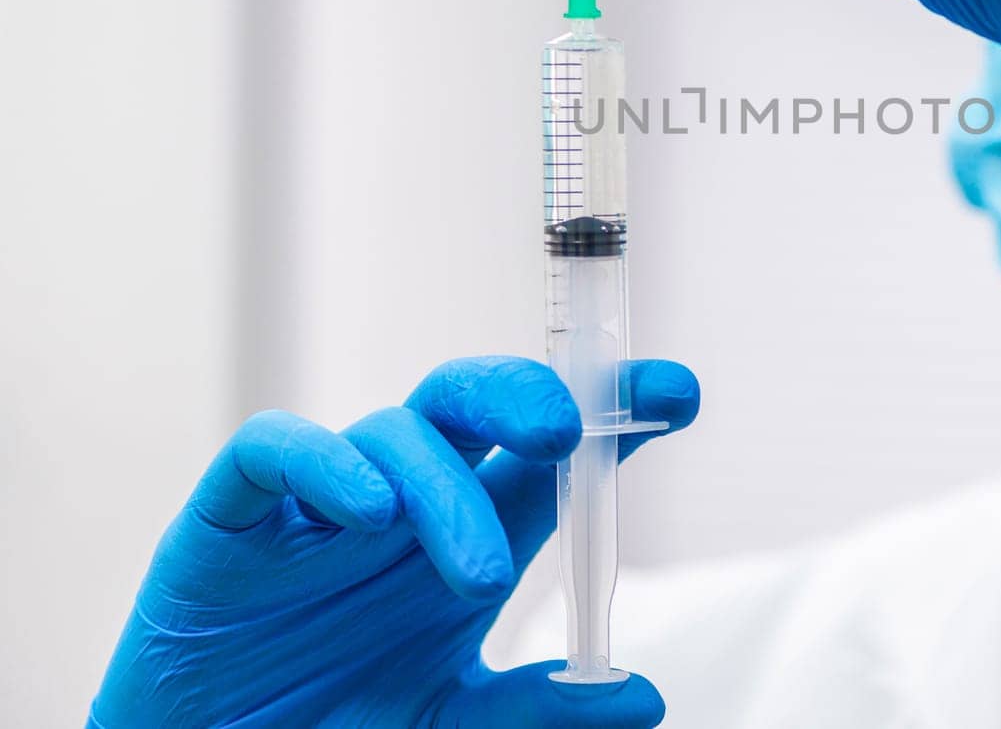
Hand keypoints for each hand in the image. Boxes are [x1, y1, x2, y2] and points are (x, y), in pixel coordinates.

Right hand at [90, 356, 698, 727]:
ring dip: (442, 490)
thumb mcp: (447, 727)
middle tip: (565, 432)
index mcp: (466, 538)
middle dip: (525, 395)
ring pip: (392, 431)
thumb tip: (641, 696)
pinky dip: (321, 461)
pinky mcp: (232, 515)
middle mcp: (404, 502)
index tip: (679, 394)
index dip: (612, 414)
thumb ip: (533, 713)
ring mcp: (321, 502)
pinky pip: (275, 449)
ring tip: (480, 578)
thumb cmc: (332, 727)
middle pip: (471, 404)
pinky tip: (367, 511)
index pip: (548, 456)